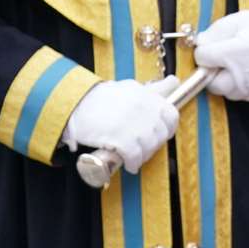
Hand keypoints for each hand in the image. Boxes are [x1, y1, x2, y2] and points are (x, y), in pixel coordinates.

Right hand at [63, 76, 179, 173]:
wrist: (74, 105)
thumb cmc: (101, 98)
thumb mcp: (130, 88)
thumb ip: (153, 89)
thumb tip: (174, 81)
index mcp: (146, 95)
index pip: (171, 115)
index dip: (168, 128)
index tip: (159, 135)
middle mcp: (143, 107)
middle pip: (161, 134)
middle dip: (154, 145)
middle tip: (144, 149)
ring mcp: (133, 122)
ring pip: (150, 147)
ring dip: (144, 156)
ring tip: (136, 158)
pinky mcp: (121, 137)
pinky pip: (135, 156)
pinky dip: (134, 163)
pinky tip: (130, 165)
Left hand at [192, 6, 248, 101]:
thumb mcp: (240, 19)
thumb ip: (215, 31)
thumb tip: (199, 43)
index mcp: (236, 53)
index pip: (202, 58)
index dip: (204, 49)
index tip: (211, 45)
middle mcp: (241, 75)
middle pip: (208, 80)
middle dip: (211, 68)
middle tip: (223, 55)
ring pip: (222, 89)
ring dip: (223, 77)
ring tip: (239, 60)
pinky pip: (237, 93)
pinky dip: (237, 83)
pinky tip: (248, 68)